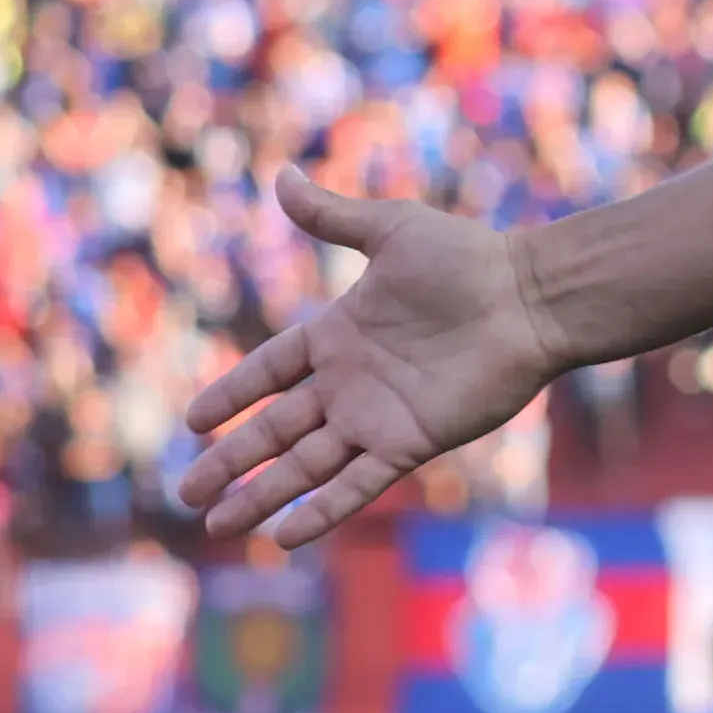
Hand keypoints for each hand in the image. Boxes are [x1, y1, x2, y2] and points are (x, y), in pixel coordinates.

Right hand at [174, 173, 560, 548]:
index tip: (192, 423)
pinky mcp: (410, 442)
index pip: (269, 372)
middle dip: (230, 461)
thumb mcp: (390, 230)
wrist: (528, 297)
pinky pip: (356, 484)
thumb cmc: (467, 258)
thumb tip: (281, 174)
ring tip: (216, 526)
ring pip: (304, 466)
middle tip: (185, 493)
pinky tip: (283, 537)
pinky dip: (321, 511)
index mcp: (339, 334)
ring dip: (260, 495)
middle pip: (274, 430)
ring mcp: (377, 416)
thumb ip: (332, 216)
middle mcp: (351, 383)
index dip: (231, 395)